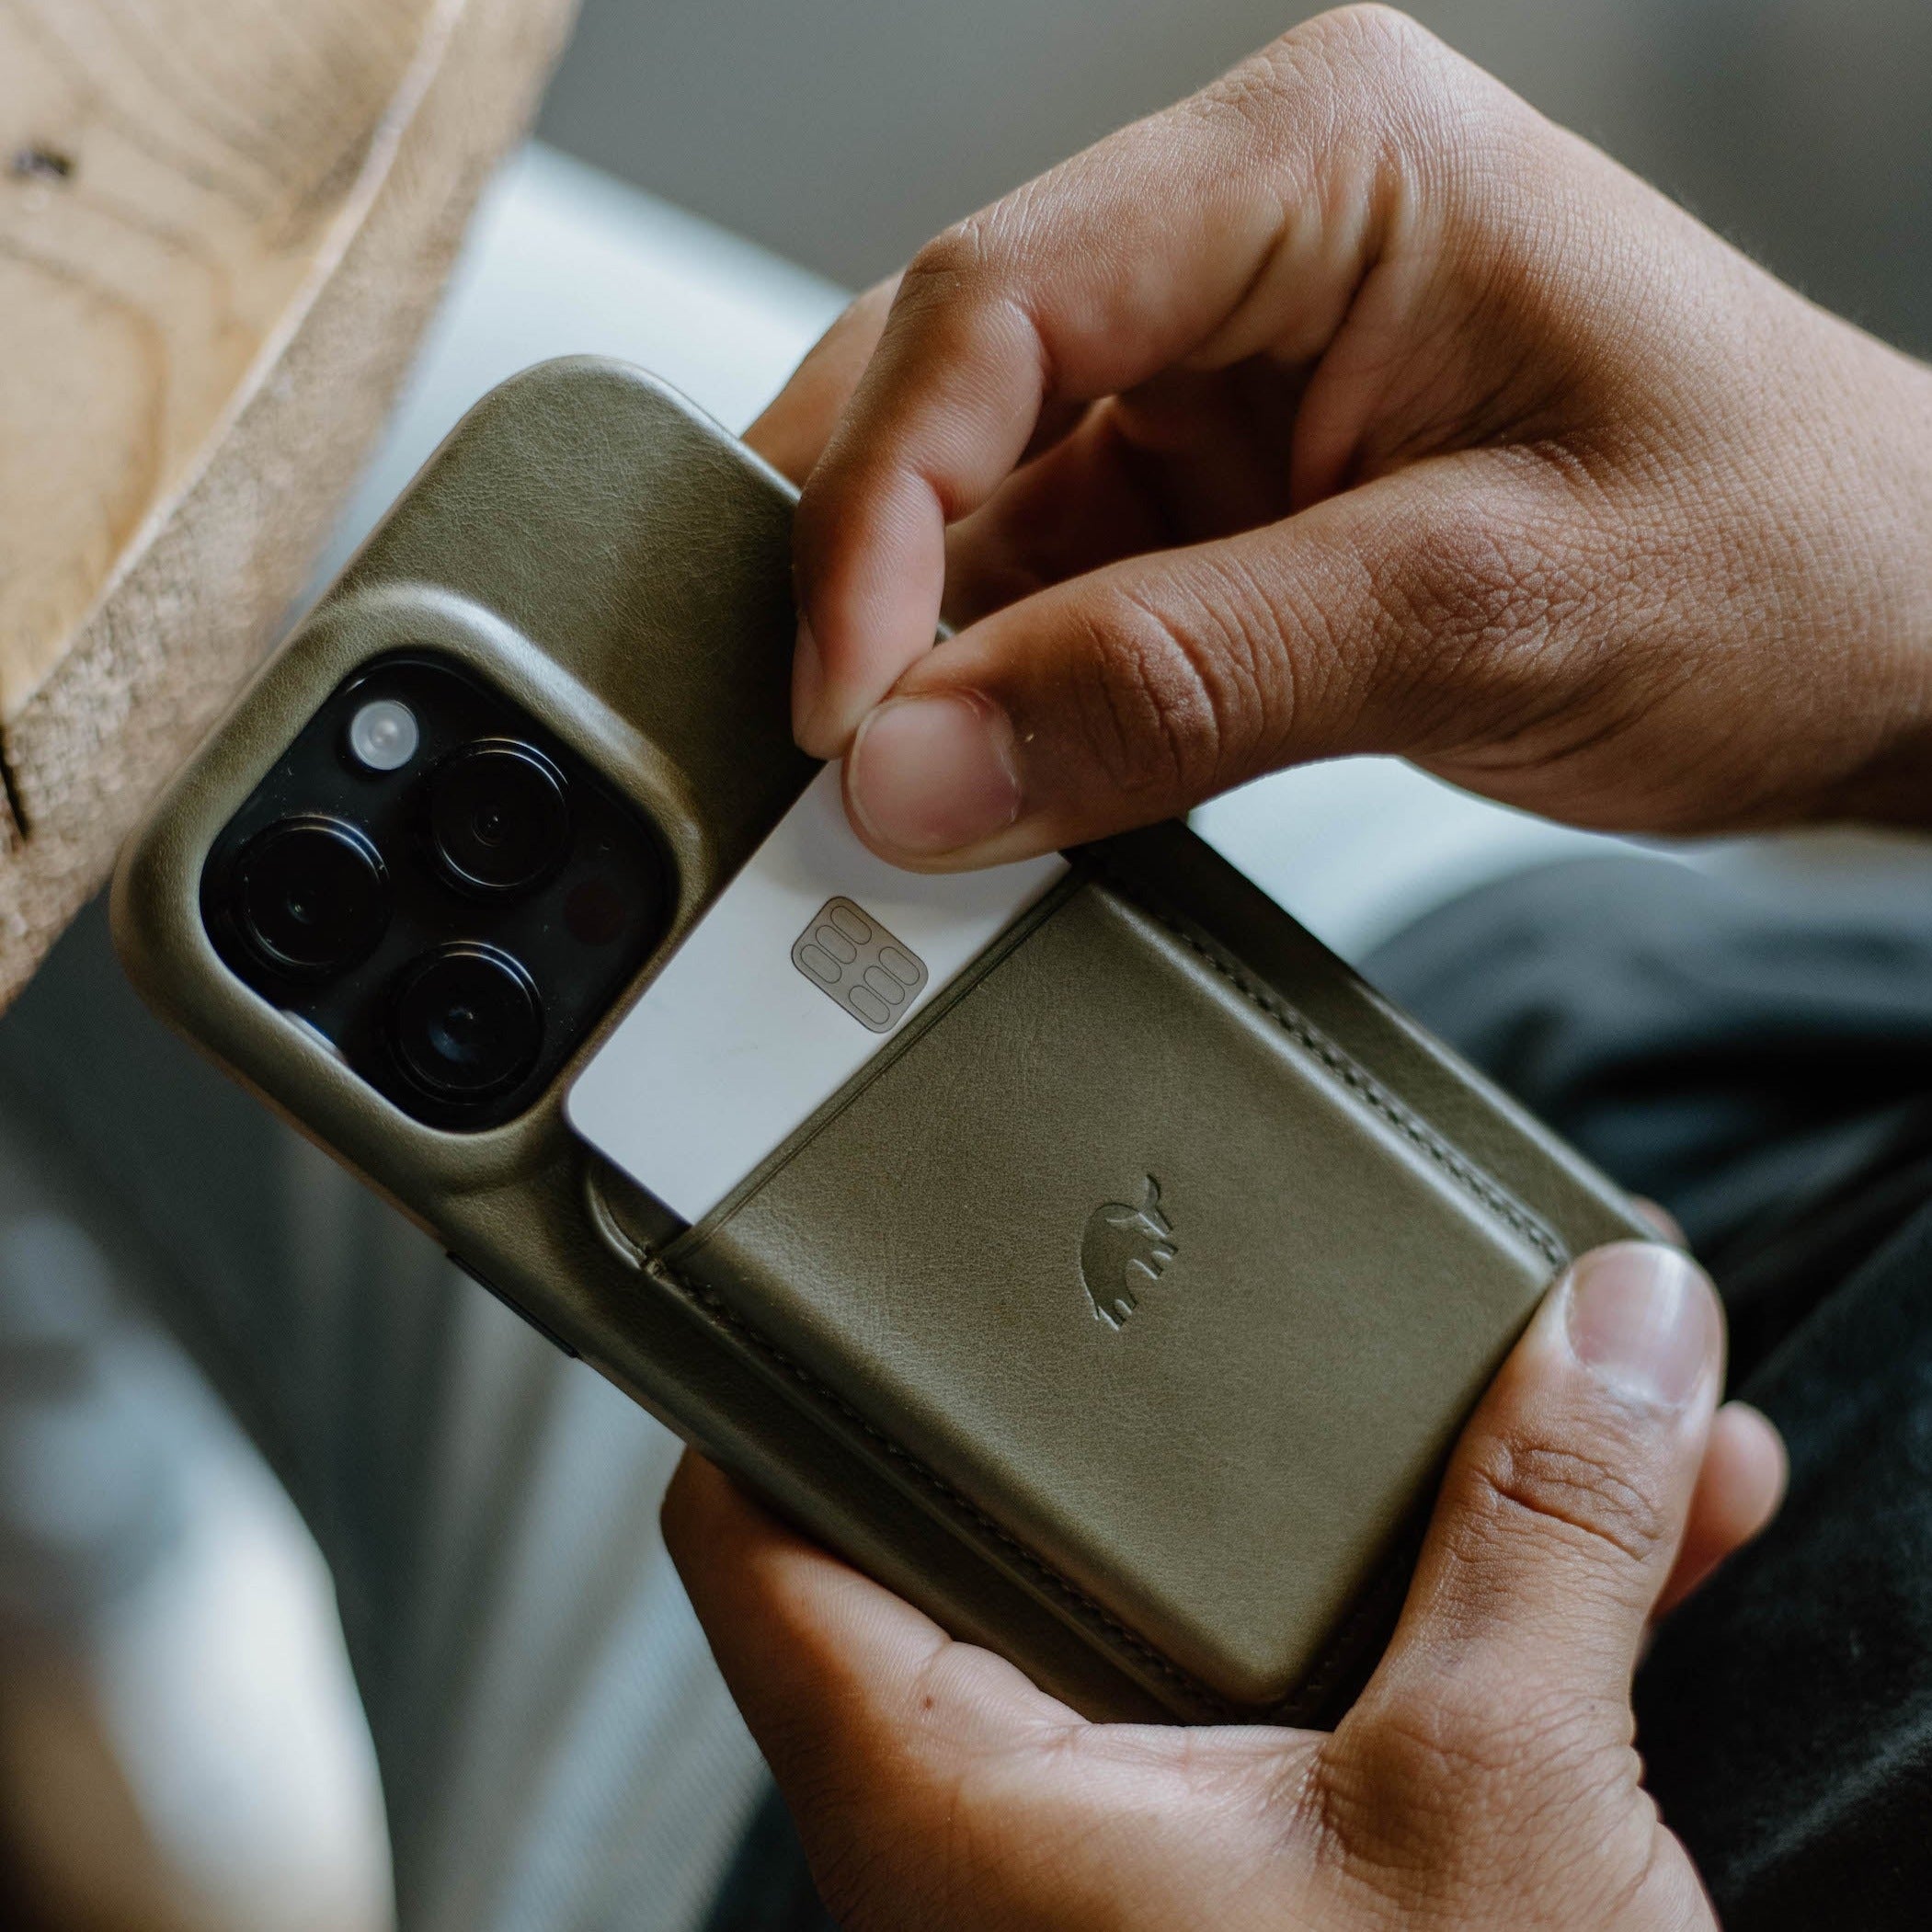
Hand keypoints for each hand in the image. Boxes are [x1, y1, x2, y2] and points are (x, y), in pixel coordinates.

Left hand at [665, 1244, 1783, 1929]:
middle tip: (1226, 1266)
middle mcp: (1014, 1810)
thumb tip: (1619, 1326)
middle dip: (1179, 1392)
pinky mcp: (1272, 1886)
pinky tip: (1608, 1543)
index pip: (756, 1521)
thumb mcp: (1490, 1809)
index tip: (852, 1253)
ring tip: (1509, 1374)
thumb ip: (1544, 1543)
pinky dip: (1454, 1606)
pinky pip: (1336, 1689)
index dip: (777, 1368)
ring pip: (1217, 1601)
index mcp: (949, 1786)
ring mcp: (1144, 1852)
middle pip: (1018, 1512)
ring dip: (1381, 1493)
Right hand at [750, 5, 1931, 868]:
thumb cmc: (1778, 560)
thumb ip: (1183, 684)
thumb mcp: (1481, 615)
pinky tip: (988, 782)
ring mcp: (1228, 380)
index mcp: (1322, 166)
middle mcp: (1247, 248)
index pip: (994, 305)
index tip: (841, 706)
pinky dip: (1006, 697)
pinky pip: (1057, 592)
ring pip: (985, 507)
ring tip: (904, 800)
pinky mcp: (1226, 503)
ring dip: (930, 660)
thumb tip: (915, 764)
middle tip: (834, 761)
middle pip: (952, 391)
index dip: (874, 509)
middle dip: (875, 584)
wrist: (1889, 646)